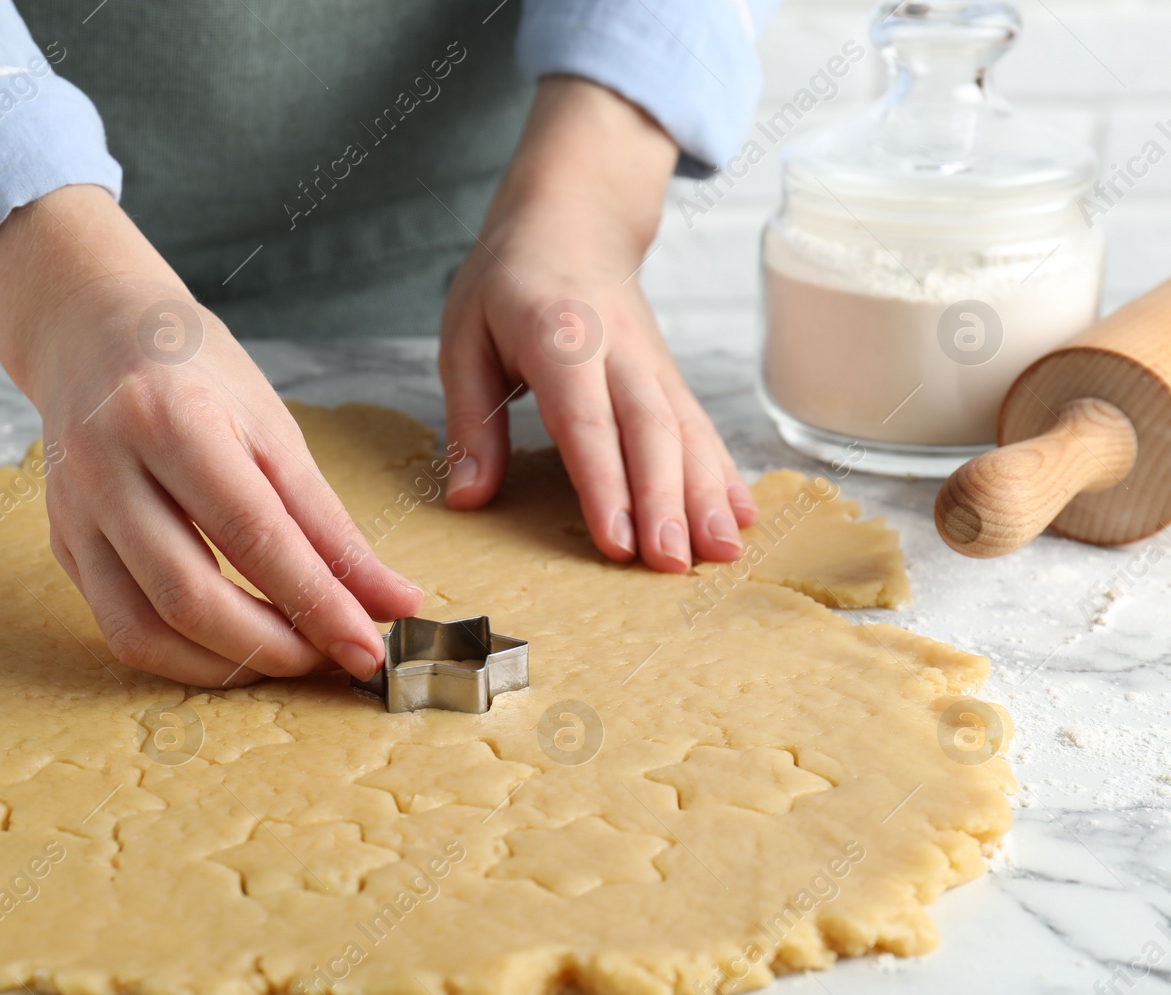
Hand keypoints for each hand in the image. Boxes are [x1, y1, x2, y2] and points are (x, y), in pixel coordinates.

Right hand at [0, 186, 421, 685]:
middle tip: (330, 657)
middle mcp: (106, 469)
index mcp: (169, 420)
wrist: (92, 331)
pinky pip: (118, 626)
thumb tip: (392, 601)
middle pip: (189, 595)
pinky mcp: (63, 545)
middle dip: (271, 646)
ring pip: (143, 629)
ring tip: (286, 659)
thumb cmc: (193, 372)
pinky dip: (181, 656)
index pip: (253, 535)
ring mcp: (73, 512)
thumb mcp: (273, 428)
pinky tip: (231, 650)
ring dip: (224, 666)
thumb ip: (329, 524)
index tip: (367, 646)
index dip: (316, 603)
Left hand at [440, 77, 757, 571]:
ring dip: (707, 494)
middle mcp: (617, 350)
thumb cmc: (506, 283)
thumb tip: (467, 498)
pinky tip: (743, 517)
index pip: (585, 419)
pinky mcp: (670, 376)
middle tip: (674, 563)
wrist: (571, 220)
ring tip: (722, 553)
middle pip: (650, 429)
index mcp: (557, 337)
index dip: (603, 482)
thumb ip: (469, 422)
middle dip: (665, 500)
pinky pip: (702, 426)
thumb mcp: (463, 339)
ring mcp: (652, 363)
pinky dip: (724, 472)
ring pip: (687, 430)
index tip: (617, 540)